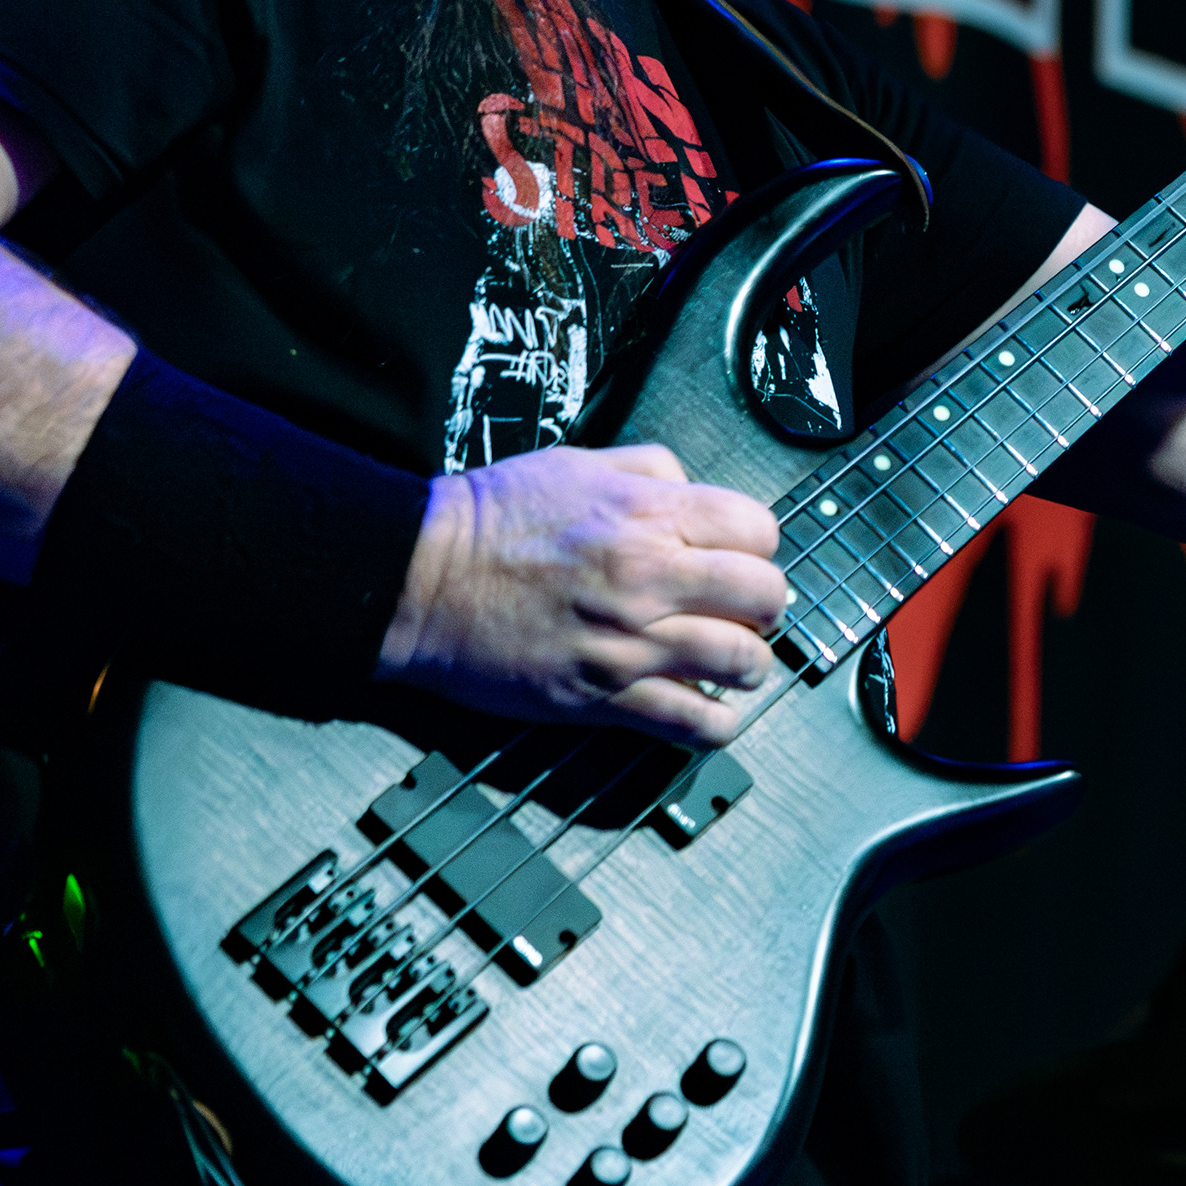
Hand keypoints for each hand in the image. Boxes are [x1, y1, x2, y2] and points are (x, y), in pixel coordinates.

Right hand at [378, 442, 786, 743]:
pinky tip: (711, 711)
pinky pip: (693, 721)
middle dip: (764, 606)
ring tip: (733, 663)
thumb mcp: (577, 463)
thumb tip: (692, 488)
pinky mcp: (605, 694)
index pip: (757, 529)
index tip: (744, 560)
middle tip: (747, 613)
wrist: (421, 578)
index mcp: (648, 512)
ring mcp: (631, 639)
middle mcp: (650, 575)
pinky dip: (716, 722)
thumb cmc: (489, 521)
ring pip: (743, 660)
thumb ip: (649, 470)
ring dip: (748, 664)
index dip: (757, 547)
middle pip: (765, 596)